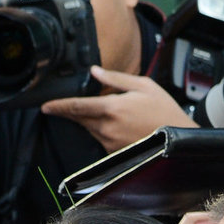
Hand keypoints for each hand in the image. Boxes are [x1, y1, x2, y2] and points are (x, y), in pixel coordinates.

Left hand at [40, 65, 196, 152]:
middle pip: (79, 118)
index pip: (76, 107)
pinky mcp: (111, 152)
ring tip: (110, 112)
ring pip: (89, 128)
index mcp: (111, 108)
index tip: (45, 106)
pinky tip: (118, 125)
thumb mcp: (143, 86)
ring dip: (89, 120)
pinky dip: (102, 130)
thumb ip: (115, 79)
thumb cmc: (164, 110)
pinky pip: (99, 138)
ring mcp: (108, 142)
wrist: (178, 138)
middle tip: (59, 107)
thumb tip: (95, 71)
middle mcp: (106, 128)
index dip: (58, 106)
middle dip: (69, 112)